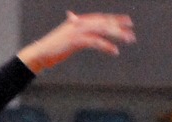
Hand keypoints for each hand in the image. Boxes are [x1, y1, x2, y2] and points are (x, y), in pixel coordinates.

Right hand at [19, 11, 134, 71]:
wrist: (40, 53)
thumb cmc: (52, 46)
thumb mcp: (65, 34)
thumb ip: (72, 26)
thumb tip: (72, 17)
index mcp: (79, 21)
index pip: (100, 18)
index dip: (115, 19)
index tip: (128, 21)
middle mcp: (79, 23)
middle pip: (103, 22)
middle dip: (119, 26)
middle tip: (132, 31)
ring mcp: (77, 31)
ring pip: (102, 30)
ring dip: (116, 34)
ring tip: (128, 39)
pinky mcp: (75, 41)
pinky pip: (95, 42)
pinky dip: (106, 46)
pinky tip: (114, 51)